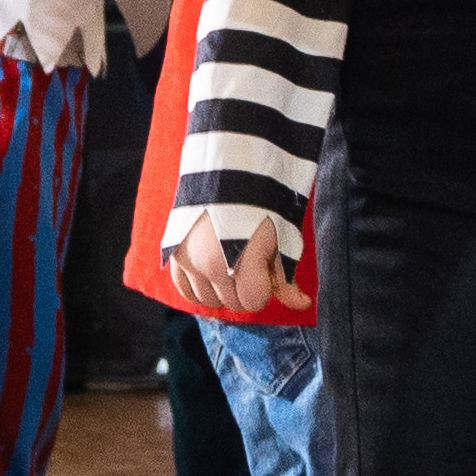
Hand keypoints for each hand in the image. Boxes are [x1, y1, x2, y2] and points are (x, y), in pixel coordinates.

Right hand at [158, 207, 298, 315]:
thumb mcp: (281, 239)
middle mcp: (209, 266)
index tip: (265, 269)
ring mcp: (188, 260)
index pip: (253, 301)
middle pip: (232, 302)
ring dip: (221, 290)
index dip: (264, 288)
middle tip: (249, 262)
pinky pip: (185, 290)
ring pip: (208, 300)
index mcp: (240, 263)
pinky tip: (210, 271)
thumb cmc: (262, 204)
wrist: (229, 171)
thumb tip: (302, 304)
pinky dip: (199, 286)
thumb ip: (286, 278)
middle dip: (245, 289)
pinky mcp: (173, 254)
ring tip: (230, 263)